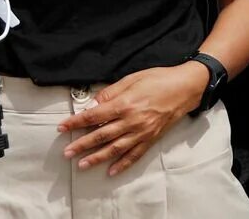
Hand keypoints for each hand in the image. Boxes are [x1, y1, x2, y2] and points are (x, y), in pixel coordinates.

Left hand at [58, 63, 207, 176]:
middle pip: (101, 135)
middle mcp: (131, 121)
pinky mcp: (151, 138)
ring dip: (96, 157)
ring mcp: (142, 132)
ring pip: (115, 148)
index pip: (94, 116)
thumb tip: (94, 103)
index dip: (76, 122)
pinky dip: (123, 164)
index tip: (63, 127)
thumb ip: (112, 92)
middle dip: (81, 144)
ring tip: (82, 164)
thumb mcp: (132, 78)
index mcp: (125, 104)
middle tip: (67, 152)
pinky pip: (135, 154)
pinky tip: (111, 171)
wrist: (185, 88)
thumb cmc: (159, 79)